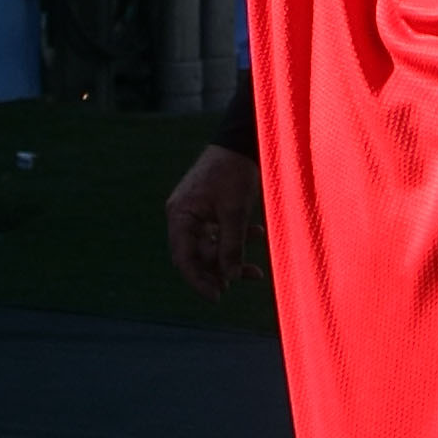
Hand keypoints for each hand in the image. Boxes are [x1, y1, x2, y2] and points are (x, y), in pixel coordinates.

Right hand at [165, 142, 262, 300]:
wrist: (243, 141)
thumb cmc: (234, 172)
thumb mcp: (235, 212)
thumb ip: (231, 246)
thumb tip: (229, 278)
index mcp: (181, 215)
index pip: (183, 257)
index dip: (198, 280)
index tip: (216, 297)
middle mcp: (184, 215)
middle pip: (196, 254)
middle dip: (216, 271)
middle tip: (233, 286)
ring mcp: (197, 212)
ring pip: (210, 245)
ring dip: (230, 257)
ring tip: (253, 272)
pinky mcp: (210, 207)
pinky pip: (219, 231)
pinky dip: (236, 239)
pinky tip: (257, 236)